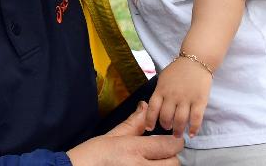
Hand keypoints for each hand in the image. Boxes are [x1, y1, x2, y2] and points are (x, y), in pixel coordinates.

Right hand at [67, 101, 182, 164]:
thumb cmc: (91, 157)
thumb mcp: (111, 136)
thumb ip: (133, 124)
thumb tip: (144, 106)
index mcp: (133, 150)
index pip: (170, 146)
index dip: (174, 142)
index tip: (171, 140)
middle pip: (174, 164)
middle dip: (170, 157)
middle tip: (159, 154)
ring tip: (150, 162)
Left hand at [145, 57, 211, 137]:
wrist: (196, 60)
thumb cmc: (178, 70)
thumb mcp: (163, 78)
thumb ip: (159, 92)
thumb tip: (153, 107)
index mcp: (161, 89)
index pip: (152, 108)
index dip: (150, 120)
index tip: (149, 128)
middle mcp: (172, 95)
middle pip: (166, 117)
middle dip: (165, 126)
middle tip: (168, 128)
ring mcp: (186, 98)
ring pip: (180, 120)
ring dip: (177, 130)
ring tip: (177, 133)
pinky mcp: (200, 100)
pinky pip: (196, 118)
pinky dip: (193, 128)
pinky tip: (191, 133)